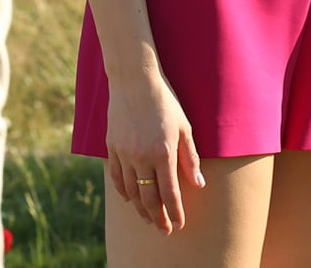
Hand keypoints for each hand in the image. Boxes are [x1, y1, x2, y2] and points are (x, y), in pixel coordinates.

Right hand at [106, 69, 202, 233]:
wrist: (133, 79)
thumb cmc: (164, 100)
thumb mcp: (184, 127)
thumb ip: (190, 158)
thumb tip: (198, 184)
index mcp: (163, 152)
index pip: (170, 193)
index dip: (175, 212)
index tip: (179, 225)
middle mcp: (141, 156)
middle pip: (148, 198)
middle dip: (158, 218)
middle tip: (164, 230)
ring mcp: (124, 152)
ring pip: (131, 191)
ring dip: (140, 208)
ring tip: (149, 218)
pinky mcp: (111, 146)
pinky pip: (116, 176)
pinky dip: (123, 191)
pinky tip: (130, 198)